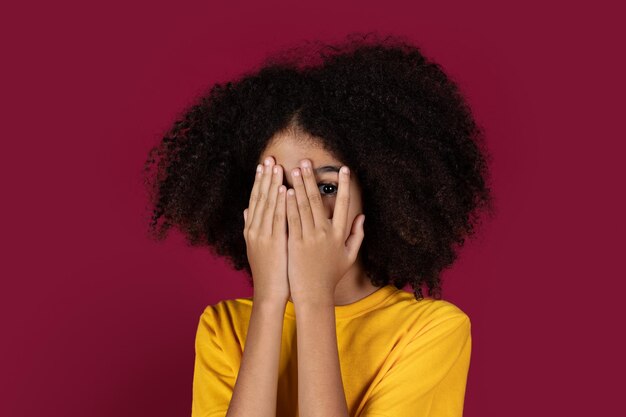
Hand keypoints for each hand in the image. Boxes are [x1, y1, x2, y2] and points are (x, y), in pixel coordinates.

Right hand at [243, 156, 289, 303]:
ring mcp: (263, 235)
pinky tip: (283, 188)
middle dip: (265, 176)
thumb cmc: (269, 270)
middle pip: (260, 197)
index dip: (259, 181)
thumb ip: (251, 226)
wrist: (270, 292)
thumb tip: (246, 210)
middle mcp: (255, 229)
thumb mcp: (256, 246)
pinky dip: (279, 202)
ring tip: (276, 166)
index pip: (255, 199)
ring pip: (267, 204)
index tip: (264, 164)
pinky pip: (277, 218)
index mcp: (252, 229)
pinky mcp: (274, 242)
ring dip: (272, 184)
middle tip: (269, 157)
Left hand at [285, 159, 365, 303]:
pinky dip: (288, 204)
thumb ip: (357, 235)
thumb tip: (362, 216)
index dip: (344, 186)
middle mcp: (325, 233)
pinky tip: (285, 190)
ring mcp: (309, 237)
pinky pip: (291, 219)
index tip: (344, 169)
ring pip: (303, 207)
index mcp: (340, 235)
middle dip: (312, 179)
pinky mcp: (294, 242)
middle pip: (319, 201)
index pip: (345, 205)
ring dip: (299, 186)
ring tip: (294, 170)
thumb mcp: (349, 256)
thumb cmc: (331, 275)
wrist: (314, 294)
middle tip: (307, 162)